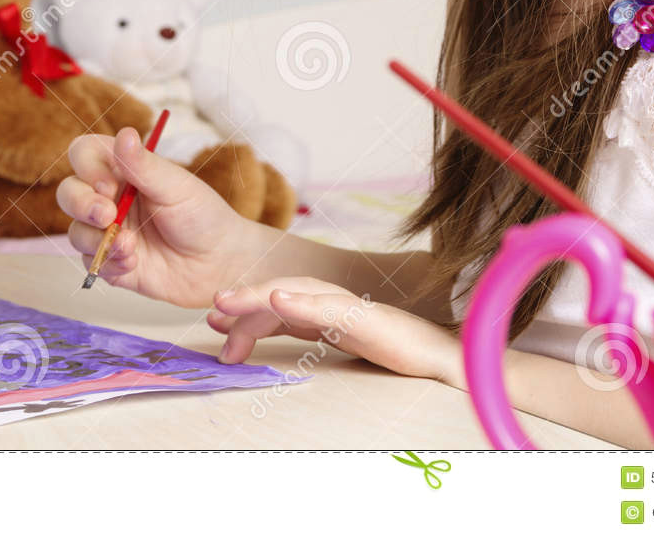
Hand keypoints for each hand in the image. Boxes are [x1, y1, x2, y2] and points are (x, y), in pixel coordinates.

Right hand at [57, 128, 267, 307]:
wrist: (220, 264)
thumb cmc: (203, 216)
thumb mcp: (176, 187)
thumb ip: (144, 166)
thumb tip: (125, 134)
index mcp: (124, 170)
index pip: (83, 155)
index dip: (87, 167)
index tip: (109, 184)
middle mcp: (110, 198)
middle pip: (69, 193)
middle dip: (81, 204)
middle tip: (108, 215)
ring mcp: (108, 232)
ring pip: (75, 231)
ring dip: (97, 238)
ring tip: (130, 246)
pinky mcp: (111, 262)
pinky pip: (90, 262)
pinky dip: (108, 262)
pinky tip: (134, 263)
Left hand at [208, 277, 462, 382]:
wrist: (442, 360)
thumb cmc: (394, 353)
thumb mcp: (339, 348)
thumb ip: (307, 339)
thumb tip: (266, 347)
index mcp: (322, 313)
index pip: (275, 309)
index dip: (244, 313)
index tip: (213, 323)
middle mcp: (331, 305)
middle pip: (279, 295)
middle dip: (243, 302)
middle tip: (211, 313)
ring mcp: (348, 308)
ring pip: (296, 294)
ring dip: (258, 295)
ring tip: (227, 302)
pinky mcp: (366, 317)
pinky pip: (329, 306)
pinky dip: (302, 299)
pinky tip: (279, 297)